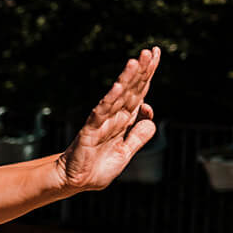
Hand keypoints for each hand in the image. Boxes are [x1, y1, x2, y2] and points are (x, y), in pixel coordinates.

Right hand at [57, 47, 159, 191]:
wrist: (77, 182)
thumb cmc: (99, 166)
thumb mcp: (127, 152)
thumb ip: (139, 134)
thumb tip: (149, 111)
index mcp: (124, 120)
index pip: (139, 91)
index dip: (147, 74)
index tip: (155, 54)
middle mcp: (114, 117)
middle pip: (130, 90)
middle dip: (141, 71)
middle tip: (148, 51)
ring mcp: (102, 122)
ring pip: (117, 97)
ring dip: (126, 79)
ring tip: (135, 62)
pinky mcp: (90, 132)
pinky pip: (101, 113)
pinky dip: (110, 100)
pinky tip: (117, 88)